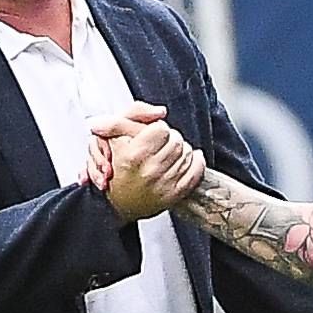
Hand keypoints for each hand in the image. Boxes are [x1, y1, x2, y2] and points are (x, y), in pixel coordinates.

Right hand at [87, 102, 204, 219]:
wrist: (118, 201)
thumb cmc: (117, 166)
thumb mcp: (114, 133)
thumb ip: (136, 113)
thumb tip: (161, 111)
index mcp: (134, 155)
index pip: (161, 128)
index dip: (156, 128)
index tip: (149, 136)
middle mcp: (150, 171)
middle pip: (176, 140)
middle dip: (169, 139)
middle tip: (158, 146)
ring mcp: (164, 185)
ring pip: (187, 152)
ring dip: (179, 150)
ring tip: (166, 155)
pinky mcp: (176, 194)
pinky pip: (197, 170)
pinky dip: (195, 162)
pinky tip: (184, 160)